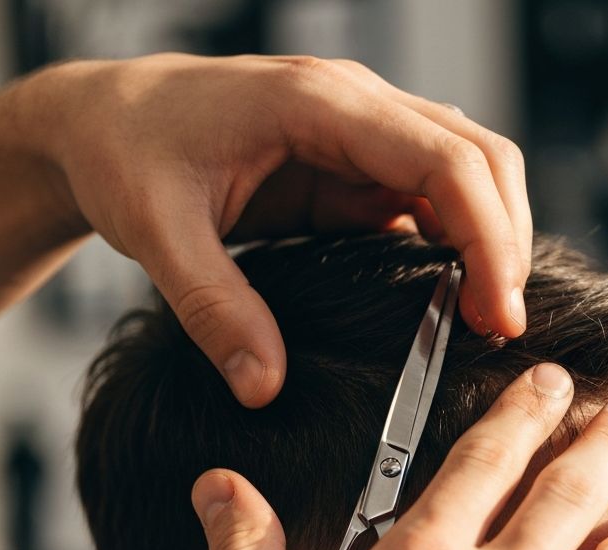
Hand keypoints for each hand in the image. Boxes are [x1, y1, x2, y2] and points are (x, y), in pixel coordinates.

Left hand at [34, 54, 531, 404]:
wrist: (101, 122)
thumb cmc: (125, 151)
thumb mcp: (159, 232)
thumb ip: (214, 309)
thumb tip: (263, 387)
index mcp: (319, 103)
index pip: (444, 160)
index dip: (488, 236)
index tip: (499, 313)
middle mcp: (354, 108)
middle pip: (479, 158)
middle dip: (506, 241)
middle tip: (503, 326)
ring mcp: (358, 136)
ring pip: (465, 174)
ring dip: (488, 240)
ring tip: (485, 318)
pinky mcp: (349, 169)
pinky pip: (425, 198)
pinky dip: (452, 243)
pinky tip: (446, 296)